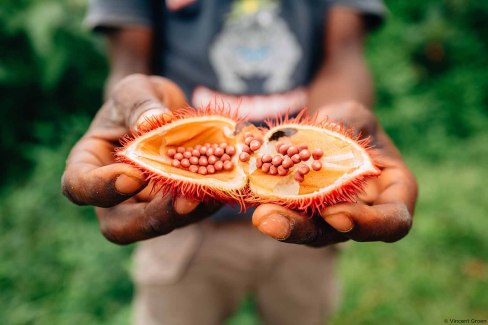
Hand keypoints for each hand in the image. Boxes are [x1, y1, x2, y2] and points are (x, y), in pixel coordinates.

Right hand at [62, 74, 219, 243]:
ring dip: (189, 213)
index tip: (132, 175)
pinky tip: (226, 184)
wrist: (166, 111)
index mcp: (89, 164)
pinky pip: (192, 212)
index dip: (101, 188)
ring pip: (162, 224)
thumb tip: (154, 122)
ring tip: (214, 191)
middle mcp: (115, 195)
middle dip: (152, 218)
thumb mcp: (135, 89)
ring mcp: (148, 204)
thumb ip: (138, 103)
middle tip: (183, 201)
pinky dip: (210, 201)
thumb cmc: (140, 100)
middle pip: (120, 226)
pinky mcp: (178, 204)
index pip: (79, 187)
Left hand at [252, 101, 417, 245]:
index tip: (335, 214)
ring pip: (311, 231)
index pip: (393, 221)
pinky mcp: (306, 215)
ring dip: (283, 225)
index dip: (368, 224)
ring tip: (260, 215)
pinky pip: (291, 217)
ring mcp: (333, 218)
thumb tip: (328, 129)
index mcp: (395, 193)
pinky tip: (255, 203)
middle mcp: (364, 214)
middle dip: (306, 230)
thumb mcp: (355, 114)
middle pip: (341, 234)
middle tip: (275, 222)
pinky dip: (274, 210)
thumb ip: (348, 122)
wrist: (330, 131)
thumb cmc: (351, 122)